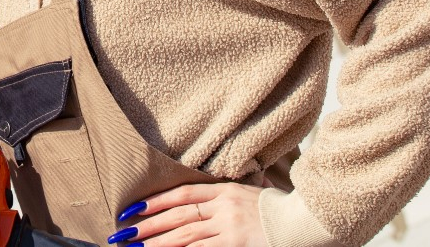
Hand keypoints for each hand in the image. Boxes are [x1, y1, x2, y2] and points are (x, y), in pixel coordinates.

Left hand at [108, 183, 267, 246]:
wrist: (304, 222)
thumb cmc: (277, 208)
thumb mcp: (250, 190)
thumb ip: (228, 190)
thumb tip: (210, 188)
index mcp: (224, 190)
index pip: (182, 193)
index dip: (157, 200)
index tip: (134, 207)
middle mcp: (223, 208)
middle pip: (179, 216)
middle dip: (149, 225)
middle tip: (125, 232)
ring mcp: (230, 229)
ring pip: (186, 236)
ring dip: (160, 243)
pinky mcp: (236, 246)